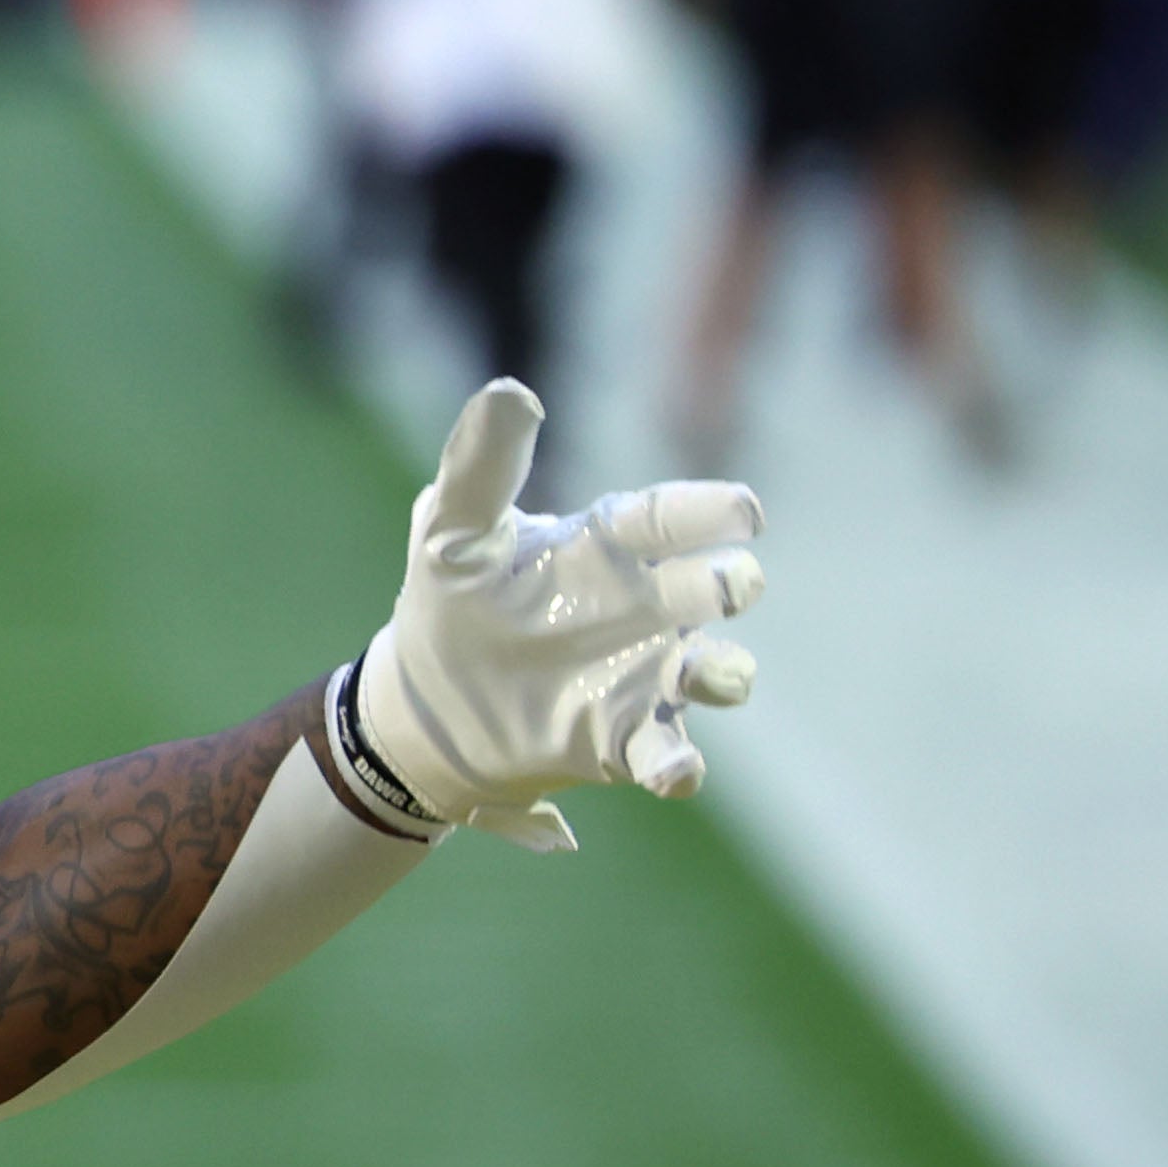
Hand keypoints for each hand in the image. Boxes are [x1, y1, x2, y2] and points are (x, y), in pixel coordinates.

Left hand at [351, 380, 763, 851]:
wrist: (423, 704)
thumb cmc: (450, 602)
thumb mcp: (451, 530)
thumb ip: (481, 466)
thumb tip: (508, 391)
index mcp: (609, 546)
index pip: (672, 518)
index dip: (711, 512)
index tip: (744, 512)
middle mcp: (645, 606)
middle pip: (717, 587)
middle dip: (731, 584)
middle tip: (726, 584)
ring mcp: (642, 674)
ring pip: (715, 673)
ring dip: (723, 673)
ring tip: (710, 675)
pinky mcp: (623, 738)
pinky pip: (668, 753)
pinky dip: (678, 764)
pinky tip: (676, 774)